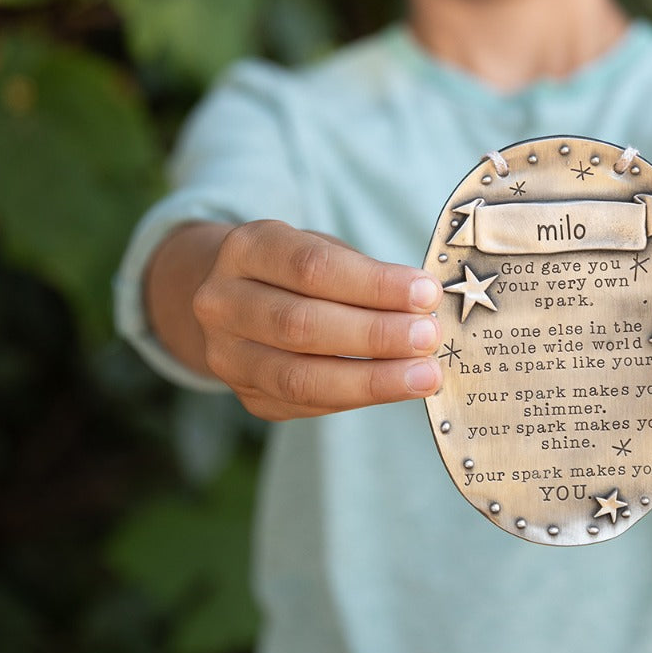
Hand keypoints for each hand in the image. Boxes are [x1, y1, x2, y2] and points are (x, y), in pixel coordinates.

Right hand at [188, 220, 443, 419]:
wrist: (237, 298)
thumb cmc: (297, 269)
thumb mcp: (323, 249)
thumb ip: (365, 274)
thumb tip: (425, 308)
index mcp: (246, 248)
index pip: (313, 268)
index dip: (375, 284)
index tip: (427, 293)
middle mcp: (222, 302)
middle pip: (302, 325)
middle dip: (375, 334)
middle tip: (429, 337)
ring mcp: (226, 355)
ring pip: (300, 377)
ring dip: (371, 378)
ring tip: (423, 374)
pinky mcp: (246, 395)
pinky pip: (304, 404)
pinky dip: (356, 397)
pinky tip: (396, 387)